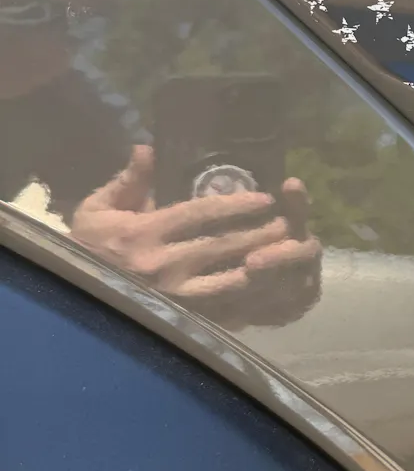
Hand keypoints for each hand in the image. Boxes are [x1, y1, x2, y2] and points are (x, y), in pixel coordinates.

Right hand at [70, 146, 320, 327]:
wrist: (67, 298)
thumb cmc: (84, 249)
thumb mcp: (96, 209)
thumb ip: (128, 181)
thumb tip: (147, 148)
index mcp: (144, 232)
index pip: (201, 214)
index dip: (238, 206)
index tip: (265, 199)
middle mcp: (162, 266)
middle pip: (223, 247)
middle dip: (260, 235)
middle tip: (289, 224)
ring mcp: (173, 298)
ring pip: (229, 281)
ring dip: (262, 267)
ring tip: (287, 254)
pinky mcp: (181, 322)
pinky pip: (222, 313)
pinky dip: (249, 302)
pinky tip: (270, 292)